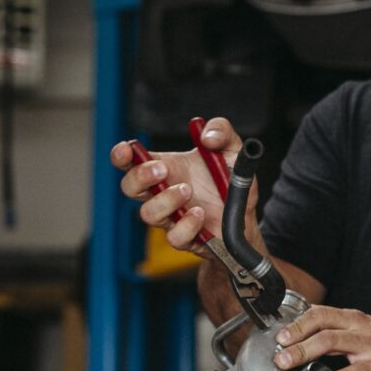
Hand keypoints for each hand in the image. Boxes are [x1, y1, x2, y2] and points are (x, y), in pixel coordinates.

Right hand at [109, 117, 253, 254]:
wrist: (247, 214)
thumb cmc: (231, 182)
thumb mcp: (232, 149)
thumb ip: (222, 131)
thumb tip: (207, 135)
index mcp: (167, 168)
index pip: (132, 161)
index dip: (122, 155)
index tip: (127, 149)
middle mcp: (164, 193)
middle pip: (130, 188)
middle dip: (140, 177)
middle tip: (162, 169)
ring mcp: (172, 217)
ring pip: (148, 214)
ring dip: (165, 200)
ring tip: (187, 190)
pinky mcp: (187, 238)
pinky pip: (175, 237)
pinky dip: (186, 225)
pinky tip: (200, 213)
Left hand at [273, 306, 370, 370]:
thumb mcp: (365, 326)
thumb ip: (336, 324)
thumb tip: (299, 323)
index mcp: (359, 323)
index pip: (324, 317)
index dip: (300, 327)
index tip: (282, 339)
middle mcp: (369, 341)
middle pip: (330, 341)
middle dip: (302, 351)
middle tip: (282, 362)